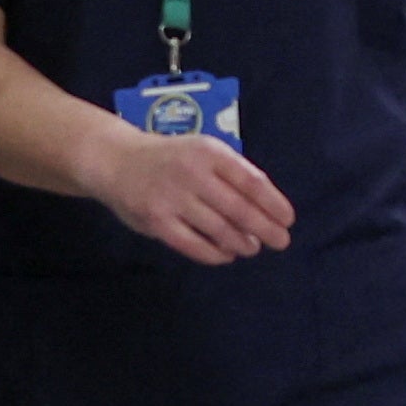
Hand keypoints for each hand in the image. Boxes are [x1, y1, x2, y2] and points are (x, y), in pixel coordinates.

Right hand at [78, 119, 294, 265]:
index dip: (274, 204)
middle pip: (239, 208)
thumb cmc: (170, 158)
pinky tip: (226, 255)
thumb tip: (267, 208)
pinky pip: (194, 245)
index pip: (251, 181)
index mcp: (210, 152)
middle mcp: (193, 173)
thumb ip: (231, 174)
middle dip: (266, 229)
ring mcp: (173, 198)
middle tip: (281, 242)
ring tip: (252, 247)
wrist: (117, 160)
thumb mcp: (202, 151)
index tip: (288, 219)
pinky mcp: (157, 221)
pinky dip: (215, 254)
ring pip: (219, 230)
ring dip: (242, 243)